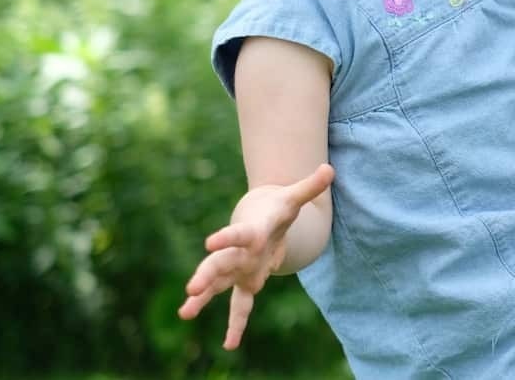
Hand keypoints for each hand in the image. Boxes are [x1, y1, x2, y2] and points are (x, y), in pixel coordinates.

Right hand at [177, 163, 334, 349]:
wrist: (261, 218)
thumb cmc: (278, 209)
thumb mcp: (294, 199)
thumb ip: (310, 187)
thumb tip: (329, 169)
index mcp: (253, 232)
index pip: (239, 234)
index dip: (227, 237)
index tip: (209, 242)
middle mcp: (240, 253)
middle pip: (220, 264)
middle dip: (206, 276)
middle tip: (191, 289)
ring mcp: (239, 270)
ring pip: (218, 285)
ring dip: (203, 300)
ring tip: (184, 313)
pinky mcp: (245, 283)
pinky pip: (239, 306)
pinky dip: (236, 325)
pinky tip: (230, 345)